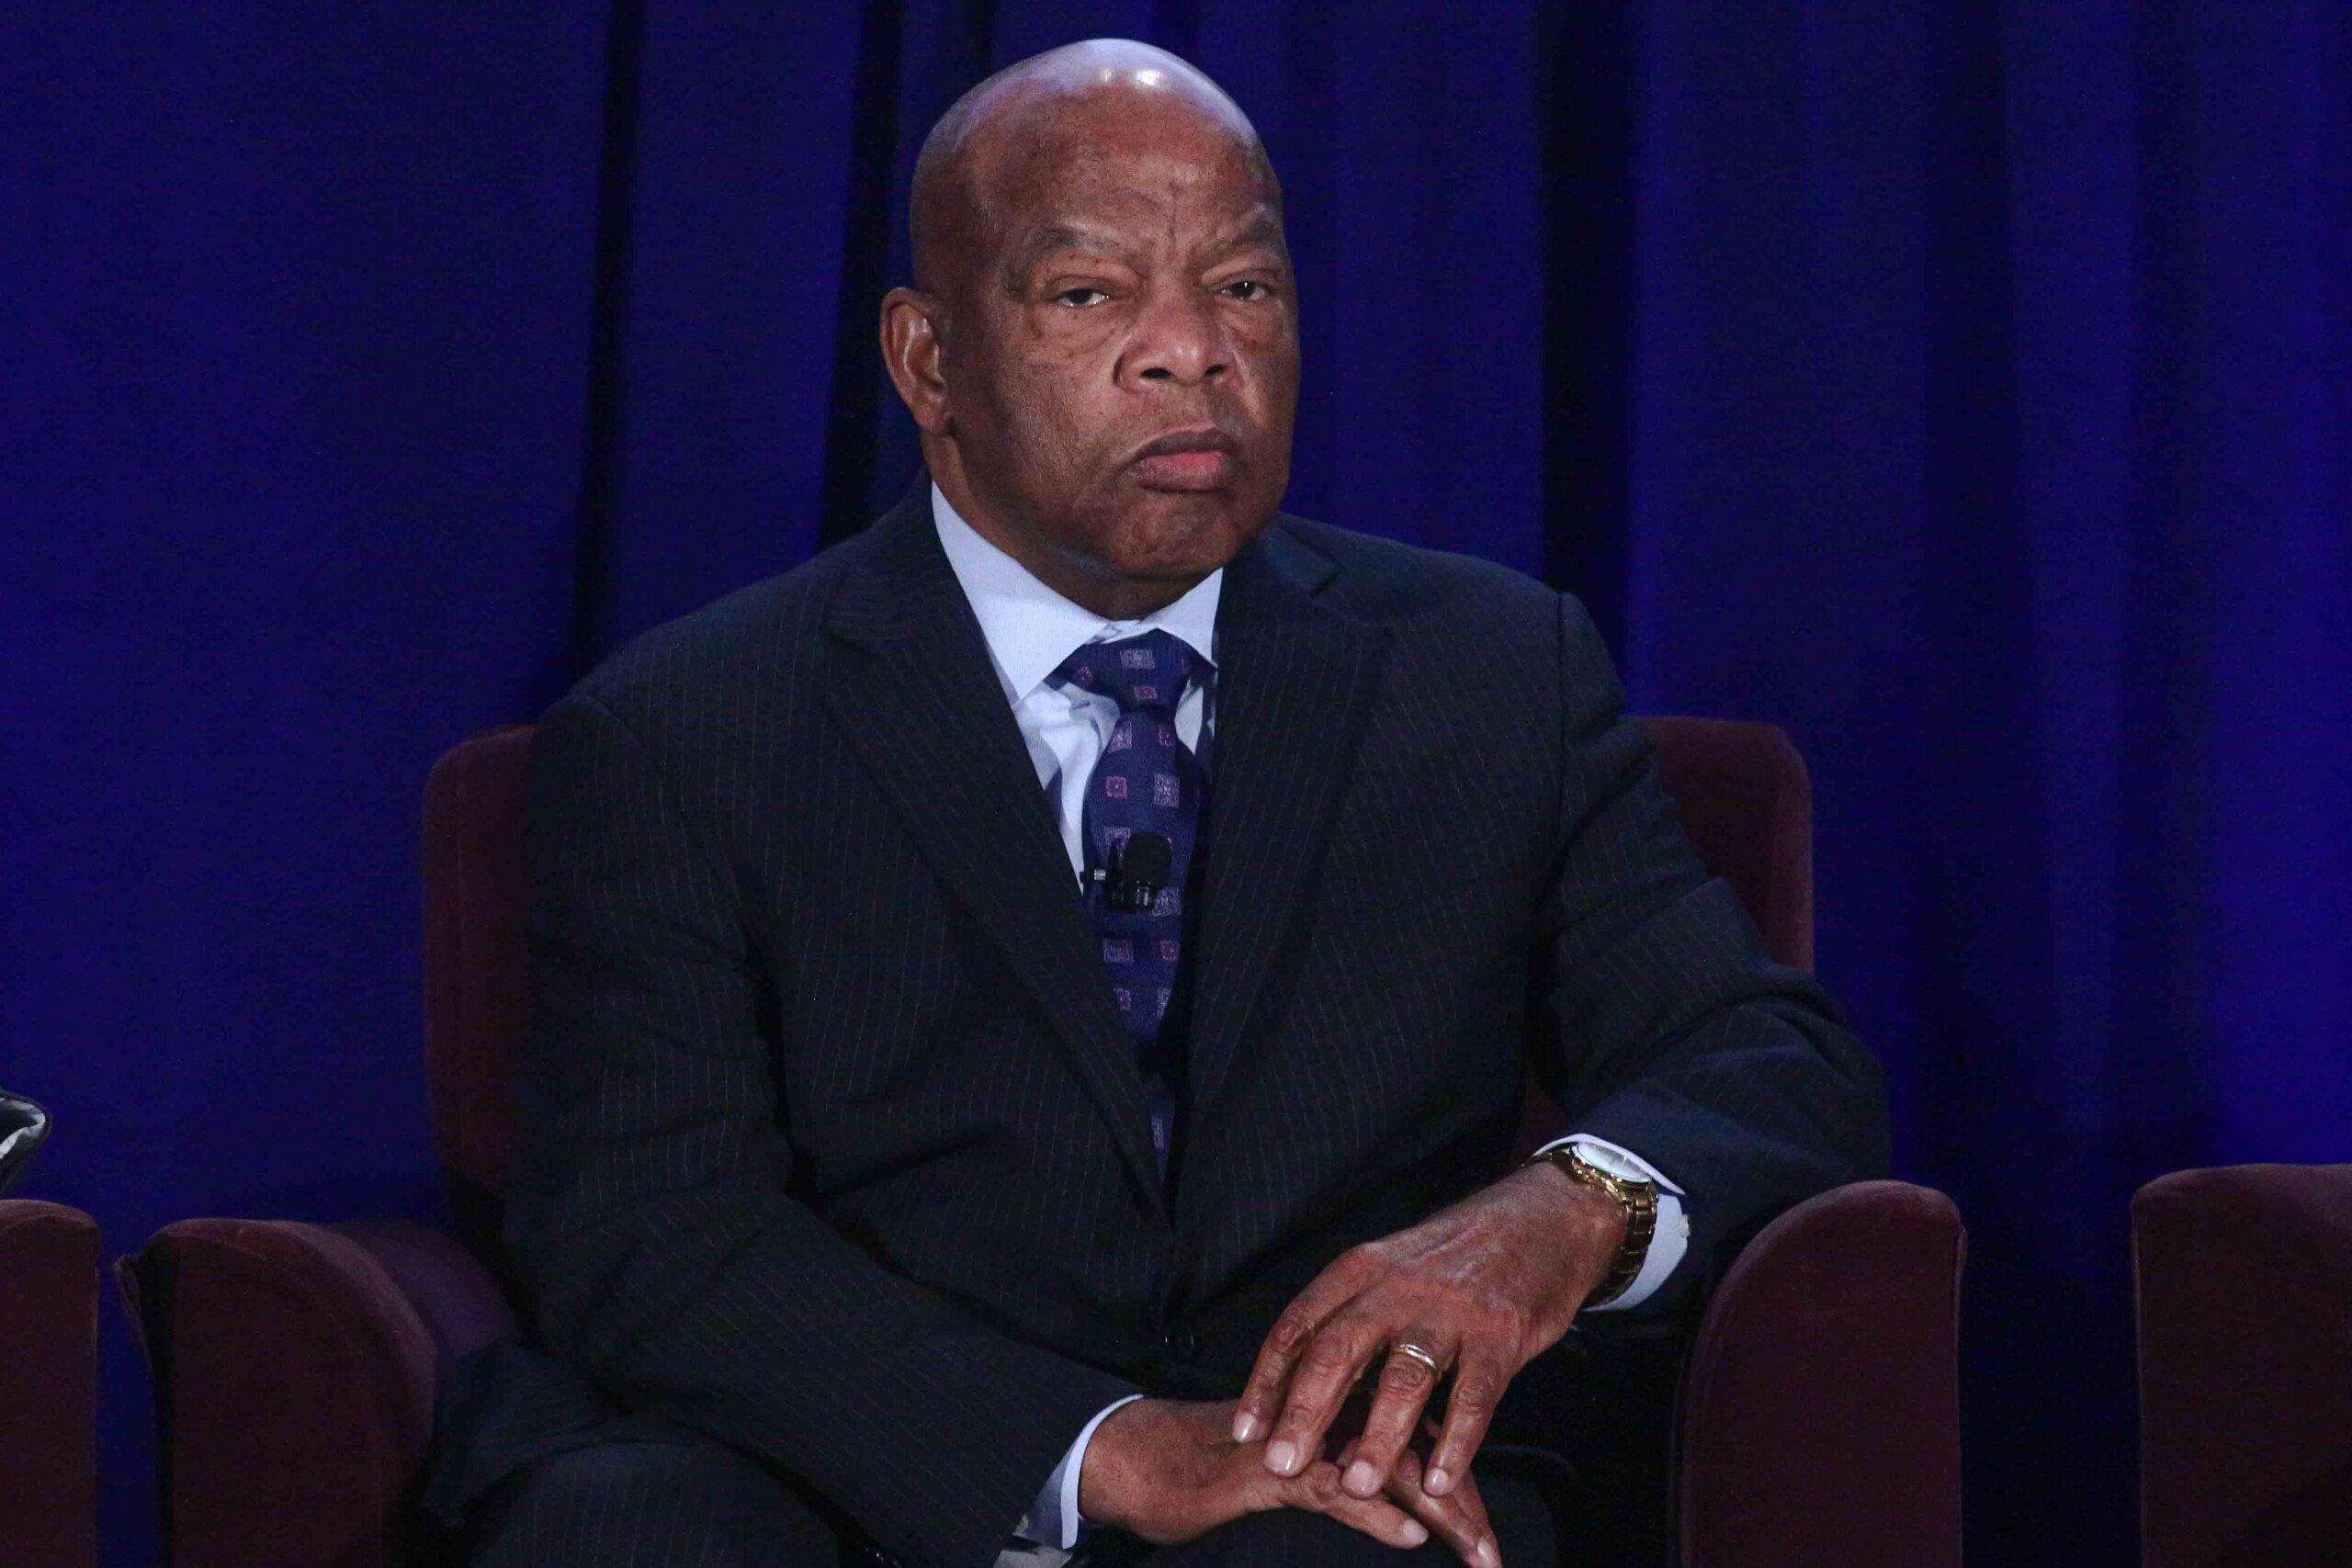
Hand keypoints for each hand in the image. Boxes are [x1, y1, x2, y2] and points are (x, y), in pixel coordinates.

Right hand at [1078, 1397, 1495, 1564]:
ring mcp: (1302, 1436)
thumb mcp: (1298, 1479)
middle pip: (1416, 1448)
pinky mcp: (1271, 1467)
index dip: (1457, 1482)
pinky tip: (1407, 1533)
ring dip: (1436, 1510)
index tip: (1488, 1536)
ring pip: (1386, 1466)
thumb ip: (1351, 1481)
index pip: (1418, 1436)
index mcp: (1341, 1404)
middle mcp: (1329, 1409)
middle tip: (1493, 1553)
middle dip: (1461, 1502)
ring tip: (1473, 1548)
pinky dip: (1374, 1513)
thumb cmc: (1221, 1470)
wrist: (1141, 1458)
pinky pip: (1333, 1486)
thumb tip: (1409, 1513)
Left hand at [1231, 1162, 1624, 1501]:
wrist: (1543, 1217)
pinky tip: (1437, 1481)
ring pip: (1403, 1378)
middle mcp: (1397, 1286)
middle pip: (1338, 1352)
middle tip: (1283, 1466)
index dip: (1267, 1380)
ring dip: (1377, 1436)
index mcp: (1360, 1269)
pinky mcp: (1501, 1334)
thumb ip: (1352, 1319)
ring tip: (1357, 1485)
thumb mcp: (1391, 1267)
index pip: (1298, 1325)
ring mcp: (1451, 1311)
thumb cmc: (1454, 1256)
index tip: (1247, 1430)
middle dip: (1305, 1413)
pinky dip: (1455, 1443)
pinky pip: (1474, 1396)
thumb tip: (1303, 1391)